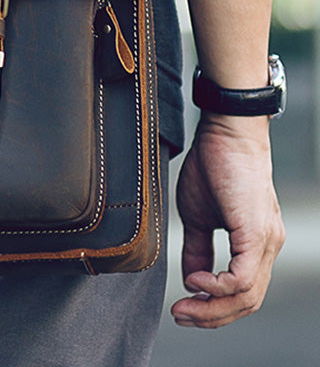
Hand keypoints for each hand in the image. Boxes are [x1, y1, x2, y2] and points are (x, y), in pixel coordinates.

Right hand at [172, 114, 283, 327]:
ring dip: (213, 308)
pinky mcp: (256, 234)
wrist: (227, 132)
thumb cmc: (214, 164)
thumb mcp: (198, 214)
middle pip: (247, 303)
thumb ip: (198, 248)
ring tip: (185, 304)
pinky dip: (217, 286)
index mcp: (256, 244)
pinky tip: (196, 281)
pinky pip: (242, 278)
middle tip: (181, 316)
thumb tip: (191, 277)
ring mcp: (266, 242)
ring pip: (247, 296)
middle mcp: (268, 247)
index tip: (183, 309)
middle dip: (211, 316)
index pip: (242, 292)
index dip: (212, 308)